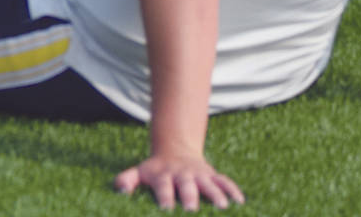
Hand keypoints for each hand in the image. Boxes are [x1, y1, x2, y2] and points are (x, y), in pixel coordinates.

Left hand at [114, 152, 244, 210]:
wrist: (175, 151)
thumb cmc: (155, 170)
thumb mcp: (139, 171)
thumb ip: (126, 179)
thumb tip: (119, 190)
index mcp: (163, 175)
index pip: (163, 186)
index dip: (164, 196)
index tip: (165, 209)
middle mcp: (182, 175)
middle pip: (187, 185)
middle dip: (190, 196)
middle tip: (191, 209)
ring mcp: (199, 174)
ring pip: (209, 183)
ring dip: (216, 194)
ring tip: (222, 206)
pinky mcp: (212, 175)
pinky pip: (224, 181)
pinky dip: (232, 189)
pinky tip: (240, 202)